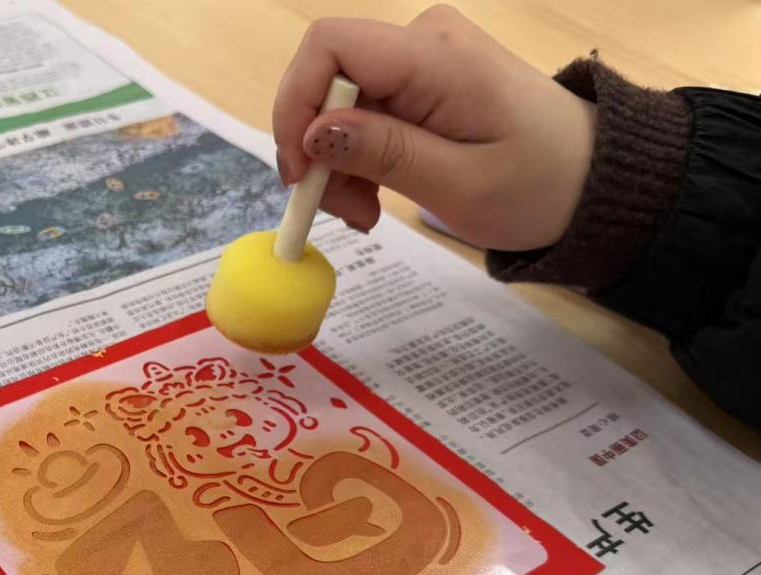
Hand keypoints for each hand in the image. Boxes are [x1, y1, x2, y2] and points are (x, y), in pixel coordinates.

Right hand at [274, 5, 596, 249]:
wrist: (596, 179)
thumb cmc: (540, 186)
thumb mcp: (459, 184)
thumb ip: (384, 154)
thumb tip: (314, 134)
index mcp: (436, 57)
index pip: (330, 46)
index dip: (297, 105)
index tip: (301, 173)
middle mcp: (423, 41)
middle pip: (329, 81)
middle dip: (319, 151)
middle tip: (345, 215)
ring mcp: (423, 60)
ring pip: (340, 105)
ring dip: (338, 165)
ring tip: (366, 215)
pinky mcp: (423, 82)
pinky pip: (364, 113)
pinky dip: (358, 159)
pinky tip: (375, 197)